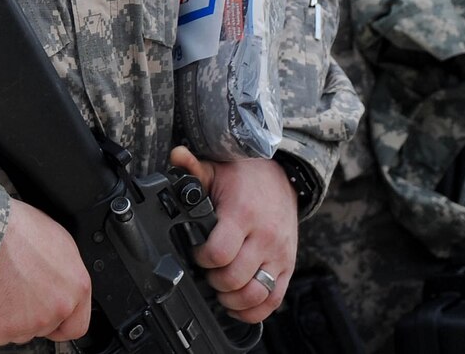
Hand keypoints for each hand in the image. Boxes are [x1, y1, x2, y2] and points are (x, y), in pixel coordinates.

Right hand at [0, 200, 92, 345]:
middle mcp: (60, 306)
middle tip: (17, 298)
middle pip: (47, 328)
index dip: (61, 322)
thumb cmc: (14, 227)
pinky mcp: (6, 326)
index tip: (51, 320)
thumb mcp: (56, 238)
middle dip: (32, 316)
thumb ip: (64, 269)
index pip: (77, 323)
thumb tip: (59, 278)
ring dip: (11, 319)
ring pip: (23, 332)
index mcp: (77, 285)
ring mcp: (34, 320)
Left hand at [170, 146, 297, 323]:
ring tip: (220, 290)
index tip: (196, 253)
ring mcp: (279, 255)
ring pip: (256, 294)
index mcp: (242, 214)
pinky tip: (238, 305)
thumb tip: (176, 155)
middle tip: (207, 272)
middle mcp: (264, 238)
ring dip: (233, 299)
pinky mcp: (288, 266)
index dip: (202, 258)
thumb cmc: (245, 178)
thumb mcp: (216, 170)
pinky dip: (255, 310)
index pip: (220, 252)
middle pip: (235, 278)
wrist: (282, 178)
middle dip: (214, 280)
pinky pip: (275, 299)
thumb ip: (193, 168)